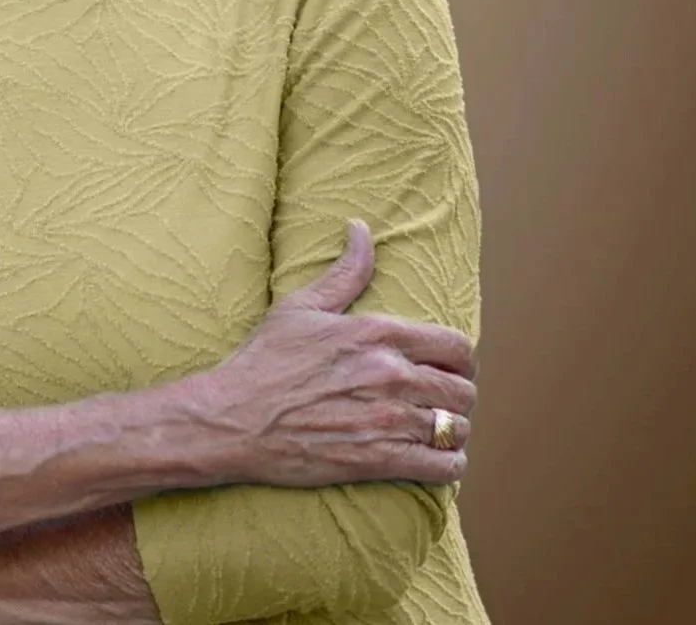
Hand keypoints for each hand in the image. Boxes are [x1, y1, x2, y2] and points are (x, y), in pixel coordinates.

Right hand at [192, 219, 476, 488]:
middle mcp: (390, 374)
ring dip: (451, 432)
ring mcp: (387, 419)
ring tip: (434, 431)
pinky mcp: (380, 459)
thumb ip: (345, 272)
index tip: (449, 368)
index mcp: (377, 333)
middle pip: (463, 390)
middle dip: (456, 397)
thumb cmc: (264, 361)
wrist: (232, 419)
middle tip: (438, 403)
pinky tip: (433, 459)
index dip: (461, 360)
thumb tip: (361, 229)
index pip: (457, 346)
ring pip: (456, 429)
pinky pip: (444, 466)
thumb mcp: (300, 307)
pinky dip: (448, 465)